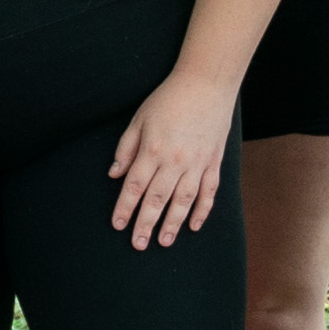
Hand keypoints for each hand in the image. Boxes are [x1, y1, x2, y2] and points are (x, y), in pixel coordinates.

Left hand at [106, 69, 239, 250]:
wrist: (206, 85)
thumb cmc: (167, 100)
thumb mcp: (139, 119)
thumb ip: (126, 148)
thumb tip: (114, 174)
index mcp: (152, 150)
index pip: (135, 186)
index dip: (125, 207)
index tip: (117, 225)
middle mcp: (175, 161)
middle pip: (157, 199)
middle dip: (146, 224)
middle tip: (138, 244)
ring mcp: (198, 163)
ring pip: (184, 201)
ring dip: (173, 223)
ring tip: (164, 242)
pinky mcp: (214, 162)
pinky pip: (209, 192)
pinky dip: (202, 210)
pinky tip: (194, 225)